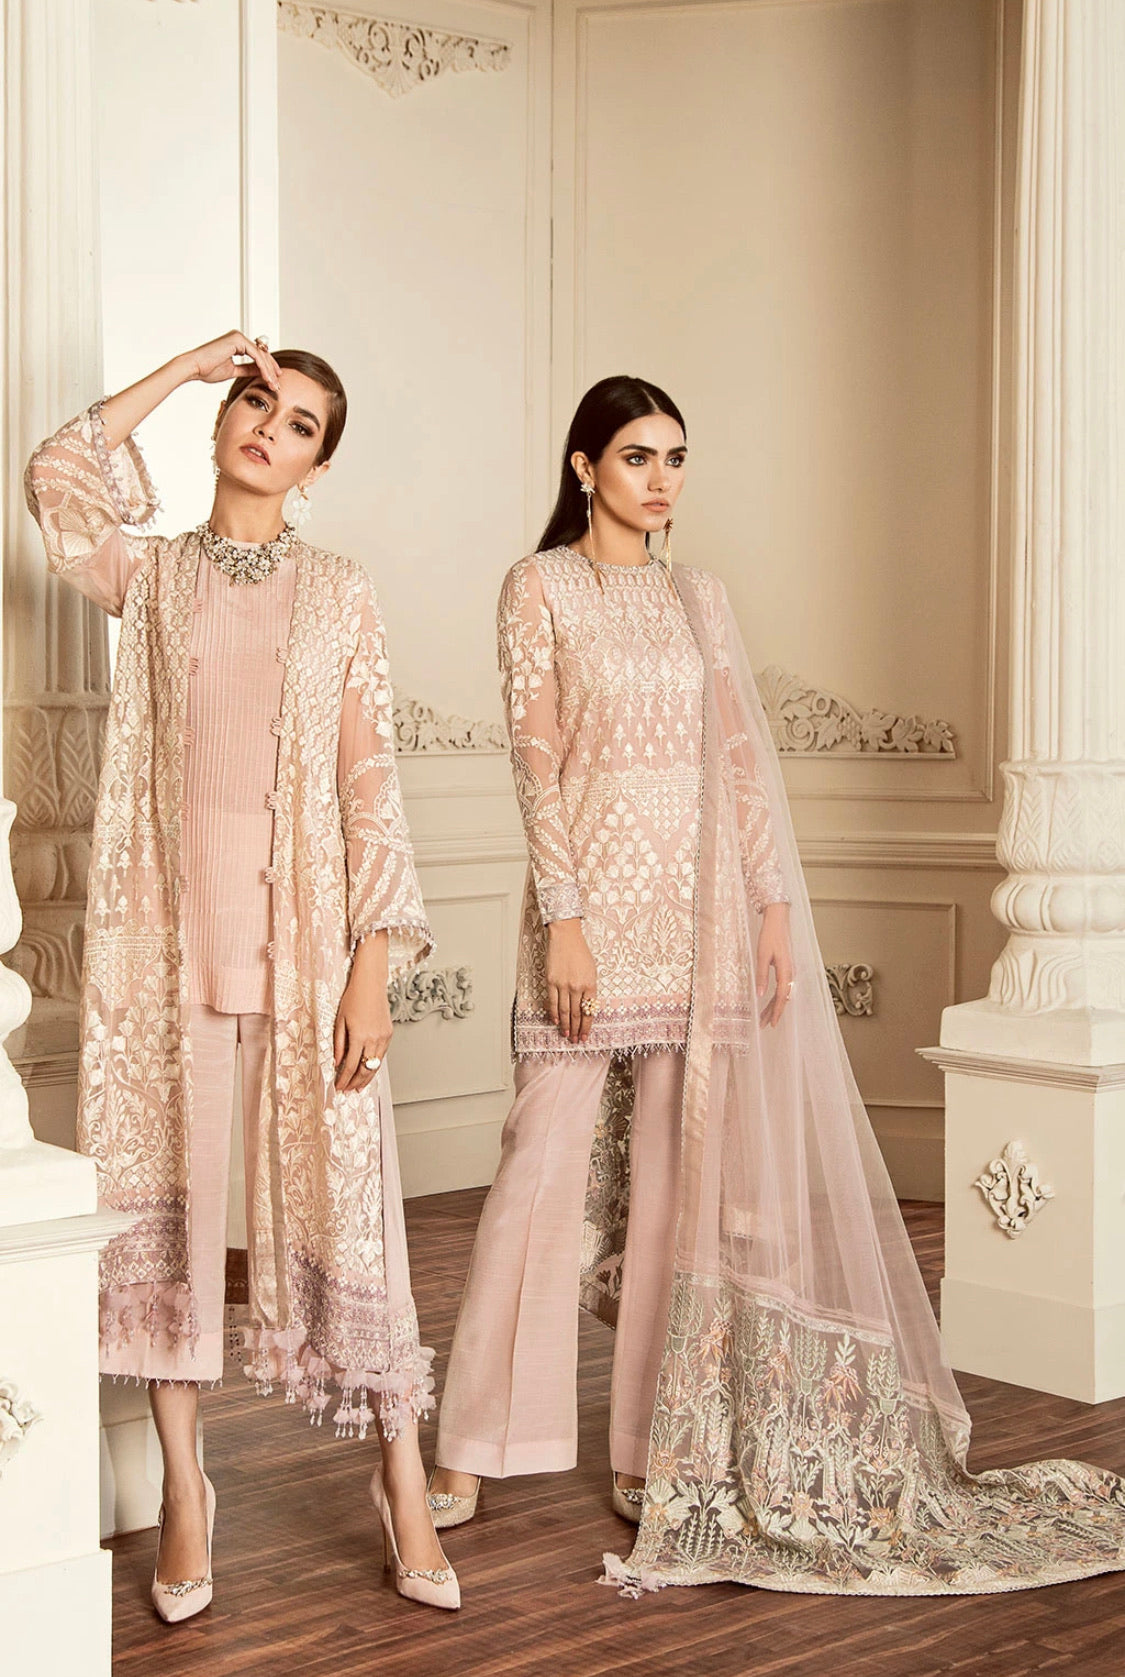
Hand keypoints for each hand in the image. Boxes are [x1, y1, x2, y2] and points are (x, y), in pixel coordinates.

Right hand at [185, 329, 280, 391]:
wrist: (194, 368)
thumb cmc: (207, 369)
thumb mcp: (233, 371)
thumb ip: (247, 369)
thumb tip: (261, 372)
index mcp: (236, 343)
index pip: (257, 355)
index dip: (267, 369)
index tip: (274, 381)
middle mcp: (238, 337)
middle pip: (262, 354)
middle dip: (271, 371)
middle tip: (277, 385)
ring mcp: (238, 337)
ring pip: (261, 355)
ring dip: (269, 371)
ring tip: (274, 385)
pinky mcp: (237, 339)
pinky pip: (256, 355)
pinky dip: (263, 368)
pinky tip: (268, 379)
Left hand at [333, 932, 392, 1092]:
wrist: (371, 984)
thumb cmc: (353, 998)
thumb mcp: (340, 1021)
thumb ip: (338, 1044)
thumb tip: (336, 1062)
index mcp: (359, 1036)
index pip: (351, 1066)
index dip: (344, 1080)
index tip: (338, 1087)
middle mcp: (374, 1039)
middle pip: (365, 1069)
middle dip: (355, 1083)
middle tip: (347, 1090)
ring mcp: (384, 1037)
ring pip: (376, 1065)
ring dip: (366, 1077)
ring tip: (358, 1086)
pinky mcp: (388, 1034)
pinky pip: (381, 1055)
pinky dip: (374, 1065)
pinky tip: (368, 1069)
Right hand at [545, 918, 597, 1043]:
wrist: (566, 937)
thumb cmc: (580, 952)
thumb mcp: (592, 970)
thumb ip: (590, 988)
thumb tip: (587, 1007)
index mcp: (590, 984)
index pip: (589, 1012)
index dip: (587, 1026)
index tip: (585, 1037)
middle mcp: (577, 987)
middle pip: (577, 1014)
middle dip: (576, 1030)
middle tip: (576, 1041)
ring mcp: (563, 985)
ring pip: (565, 1011)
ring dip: (566, 1026)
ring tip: (566, 1036)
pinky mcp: (551, 981)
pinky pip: (553, 1002)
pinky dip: (554, 1014)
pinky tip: (556, 1022)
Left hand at [756, 902, 793, 1027]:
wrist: (778, 919)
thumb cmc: (769, 936)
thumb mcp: (762, 955)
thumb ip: (761, 975)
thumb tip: (760, 995)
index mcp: (786, 971)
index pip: (782, 997)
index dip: (776, 1011)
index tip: (771, 1024)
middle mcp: (790, 973)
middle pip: (783, 998)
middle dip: (774, 1012)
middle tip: (764, 1025)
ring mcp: (789, 970)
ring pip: (783, 993)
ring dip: (774, 1005)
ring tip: (764, 1017)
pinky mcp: (786, 967)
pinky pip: (783, 987)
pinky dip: (776, 996)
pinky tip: (770, 1001)